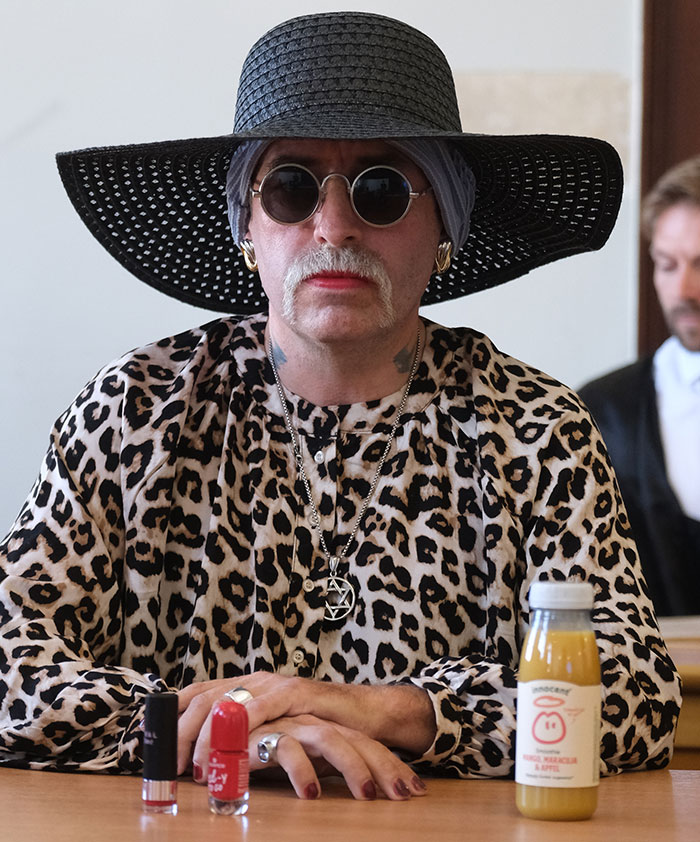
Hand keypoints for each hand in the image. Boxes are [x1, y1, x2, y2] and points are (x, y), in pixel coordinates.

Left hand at [177, 674, 434, 799]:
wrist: (367, 715)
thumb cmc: (319, 729)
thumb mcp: (273, 736)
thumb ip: (243, 743)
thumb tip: (203, 768)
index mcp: (245, 688)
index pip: (197, 694)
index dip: (173, 719)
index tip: (157, 750)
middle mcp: (255, 681)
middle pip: (205, 698)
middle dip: (182, 732)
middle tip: (172, 767)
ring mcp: (275, 685)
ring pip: (226, 702)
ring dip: (205, 736)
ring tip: (196, 767)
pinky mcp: (296, 693)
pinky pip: (259, 708)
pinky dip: (239, 728)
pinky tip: (228, 748)